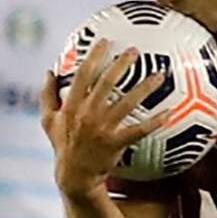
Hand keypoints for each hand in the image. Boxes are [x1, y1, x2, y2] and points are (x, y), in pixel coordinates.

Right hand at [40, 40, 166, 197]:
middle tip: (135, 50)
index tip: (106, 41)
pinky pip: (139, 130)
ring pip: (127, 103)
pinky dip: (154, 121)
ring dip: (145, 87)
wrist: (75, 176)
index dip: (94, 56)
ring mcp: (103, 129)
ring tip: (160, 74)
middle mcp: (87, 114)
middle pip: (107, 83)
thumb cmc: (63, 145)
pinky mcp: (116, 143)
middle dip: (121, 64)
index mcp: (72, 106)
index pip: (83, 75)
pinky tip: (169, 112)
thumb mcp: (48, 121)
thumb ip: (47, 95)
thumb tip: (49, 71)